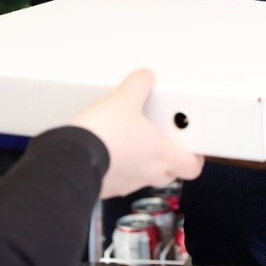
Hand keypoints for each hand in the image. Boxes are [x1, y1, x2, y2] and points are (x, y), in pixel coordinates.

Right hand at [71, 69, 204, 198]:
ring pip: (145, 176)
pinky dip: (119, 167)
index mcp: (162, 154)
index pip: (192, 166)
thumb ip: (139, 85)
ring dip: (143, 162)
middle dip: (168, 156)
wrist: (71, 160)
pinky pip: (121, 178)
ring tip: (131, 140)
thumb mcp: (124, 99)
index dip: (194, 155)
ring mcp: (128, 183)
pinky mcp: (107, 188)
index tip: (191, 143)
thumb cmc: (103, 135)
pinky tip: (109, 150)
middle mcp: (148, 173)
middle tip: (161, 137)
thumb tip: (146, 77)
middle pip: (170, 172)